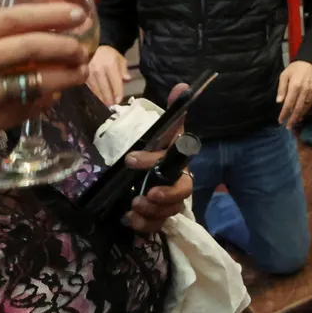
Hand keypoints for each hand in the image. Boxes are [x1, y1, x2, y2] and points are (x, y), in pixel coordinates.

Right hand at [0, 4, 89, 178]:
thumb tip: (10, 16)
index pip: (10, 18)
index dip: (49, 14)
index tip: (78, 14)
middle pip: (27, 48)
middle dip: (64, 45)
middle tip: (84, 46)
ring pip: (30, 82)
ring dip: (62, 76)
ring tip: (80, 72)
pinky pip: (19, 112)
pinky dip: (40, 103)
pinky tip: (52, 96)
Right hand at [87, 45, 128, 106]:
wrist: (90, 48)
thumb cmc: (108, 54)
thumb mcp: (119, 58)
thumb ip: (123, 69)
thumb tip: (127, 79)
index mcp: (110, 64)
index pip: (115, 81)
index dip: (118, 92)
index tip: (119, 101)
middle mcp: (99, 69)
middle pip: (105, 88)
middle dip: (109, 99)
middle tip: (112, 107)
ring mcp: (89, 73)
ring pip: (96, 90)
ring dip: (102, 99)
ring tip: (106, 106)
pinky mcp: (82, 76)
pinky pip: (89, 88)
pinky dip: (94, 95)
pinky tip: (98, 100)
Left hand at [122, 83, 194, 231]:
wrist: (146, 175)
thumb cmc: (156, 152)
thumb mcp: (162, 132)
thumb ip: (174, 112)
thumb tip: (182, 85)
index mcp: (177, 159)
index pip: (176, 158)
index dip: (154, 160)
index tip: (130, 159)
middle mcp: (178, 180)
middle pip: (183, 190)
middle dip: (166, 195)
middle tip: (145, 196)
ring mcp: (169, 201)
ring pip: (169, 211)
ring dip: (151, 212)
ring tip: (133, 208)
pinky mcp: (157, 217)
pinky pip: (156, 226)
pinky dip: (143, 225)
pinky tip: (128, 220)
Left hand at [278, 61, 311, 128]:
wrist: (310, 61)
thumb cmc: (295, 69)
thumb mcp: (284, 75)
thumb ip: (281, 89)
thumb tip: (279, 102)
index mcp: (294, 86)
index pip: (288, 103)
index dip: (284, 113)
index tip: (280, 121)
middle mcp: (304, 90)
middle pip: (297, 108)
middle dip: (292, 119)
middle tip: (288, 127)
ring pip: (305, 107)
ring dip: (299, 115)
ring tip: (294, 122)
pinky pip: (310, 103)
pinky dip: (305, 109)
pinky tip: (301, 113)